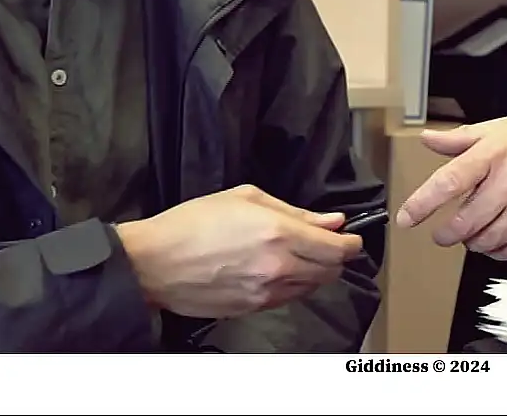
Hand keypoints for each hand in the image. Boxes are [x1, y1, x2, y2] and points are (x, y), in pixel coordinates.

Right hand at [115, 185, 364, 318]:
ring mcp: (266, 292)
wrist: (154, 263)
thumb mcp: (246, 198)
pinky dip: (293, 285)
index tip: (351, 237)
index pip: (338, 249)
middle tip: (326, 243)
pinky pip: (288, 299)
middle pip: (331, 271)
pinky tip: (276, 270)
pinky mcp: (253, 309)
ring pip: (312, 287)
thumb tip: (332, 221)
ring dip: (315, 272)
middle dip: (336, 257)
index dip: (352, 243)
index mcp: (279, 234)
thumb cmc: (193, 222)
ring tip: (296, 254)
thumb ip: (296, 211)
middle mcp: (279, 267)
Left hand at [395, 107, 506, 260]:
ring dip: (473, 243)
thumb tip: (429, 140)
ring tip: (471, 236)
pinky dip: (499, 251)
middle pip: (465, 221)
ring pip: (488, 240)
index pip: (449, 181)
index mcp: (496, 151)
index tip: (407, 218)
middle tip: (442, 233)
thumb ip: (464, 138)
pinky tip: (497, 243)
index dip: (423, 203)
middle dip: (447, 233)